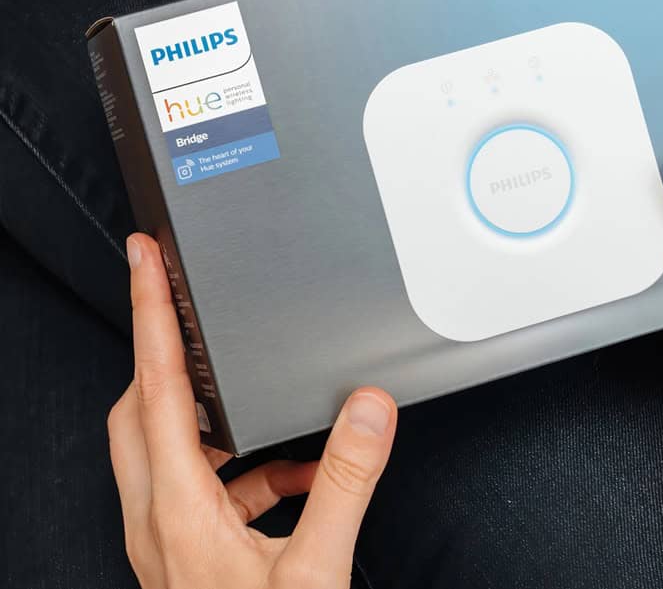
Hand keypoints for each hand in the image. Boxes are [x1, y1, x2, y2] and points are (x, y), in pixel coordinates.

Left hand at [108, 233, 397, 588]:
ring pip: (168, 448)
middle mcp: (157, 521)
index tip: (143, 260)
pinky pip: (205, 488)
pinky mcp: (186, 557)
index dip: (149, 313)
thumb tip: (366, 408)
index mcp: (179, 511)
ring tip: (272, 407)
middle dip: (164, 351)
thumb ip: (347, 482)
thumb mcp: (317, 570)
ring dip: (215, 417)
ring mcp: (166, 542)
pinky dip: (248, 467)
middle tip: (185, 303)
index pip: (155, 388)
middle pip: (138, 409)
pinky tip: (301, 478)